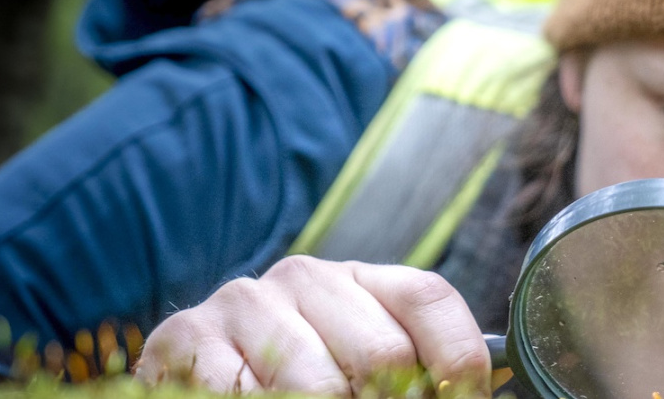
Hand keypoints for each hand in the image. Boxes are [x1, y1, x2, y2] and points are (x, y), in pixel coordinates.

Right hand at [135, 255, 491, 395]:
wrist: (199, 373)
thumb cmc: (299, 376)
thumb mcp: (361, 363)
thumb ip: (415, 373)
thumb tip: (476, 394)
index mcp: (360, 279)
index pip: (430, 298)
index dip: (460, 362)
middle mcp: (305, 277)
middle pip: (383, 354)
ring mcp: (245, 302)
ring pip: (319, 387)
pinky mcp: (187, 336)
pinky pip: (244, 395)